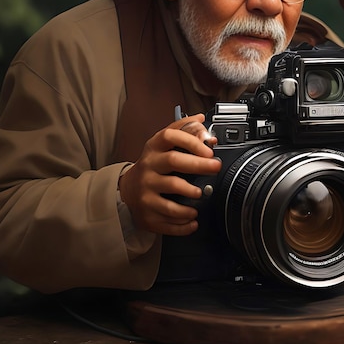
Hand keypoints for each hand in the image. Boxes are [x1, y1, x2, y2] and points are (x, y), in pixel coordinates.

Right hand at [118, 113, 219, 235]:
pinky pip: (166, 220)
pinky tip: (193, 220)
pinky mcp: (147, 213)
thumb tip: (201, 120)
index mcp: (154, 149)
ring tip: (200, 195)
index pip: (170, 136)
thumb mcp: (164, 146)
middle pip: (173, 161)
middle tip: (216, 167)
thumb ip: (184, 132)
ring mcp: (146, 191)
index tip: (209, 148)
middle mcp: (148, 168)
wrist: (127, 191)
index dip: (190, 140)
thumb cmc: (153, 165)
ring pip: (170, 192)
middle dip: (198, 164)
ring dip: (190, 194)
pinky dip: (182, 223)